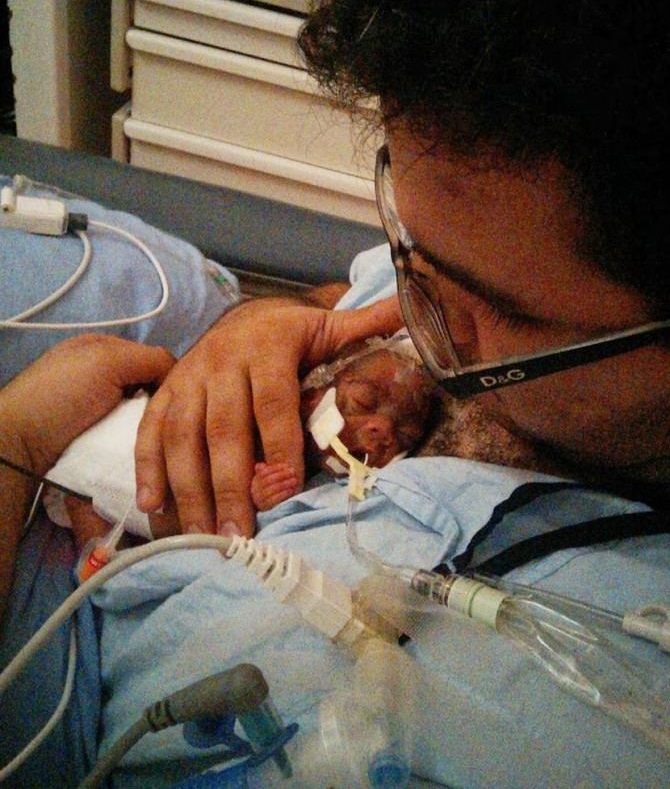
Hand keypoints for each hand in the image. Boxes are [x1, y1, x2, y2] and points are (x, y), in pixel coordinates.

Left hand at [0, 334, 174, 476]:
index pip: (153, 360)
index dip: (170, 375)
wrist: (22, 444)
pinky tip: (151, 453)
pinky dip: (140, 447)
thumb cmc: (61, 393)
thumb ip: (151, 358)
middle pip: (150, 391)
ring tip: (165, 440)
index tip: (184, 394)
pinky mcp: (99, 444)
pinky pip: (131, 442)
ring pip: (144, 419)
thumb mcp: (107, 360)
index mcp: (103, 351)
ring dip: (153, 429)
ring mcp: (100, 414)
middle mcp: (103, 379)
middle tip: (172, 421)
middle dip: (161, 405)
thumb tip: (183, 374)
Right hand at [134, 295, 402, 537]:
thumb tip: (412, 310)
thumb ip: (367, 324)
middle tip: (239, 535)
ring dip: (189, 488)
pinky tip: (153, 507)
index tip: (288, 487)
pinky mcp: (166, 392)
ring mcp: (189, 378)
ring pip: (182, 436)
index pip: (273, 400)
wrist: (243, 316)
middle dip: (230, 484)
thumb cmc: (293, 334)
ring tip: (202, 535)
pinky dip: (148, 468)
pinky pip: (150, 430)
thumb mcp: (329, 326)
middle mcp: (222, 361)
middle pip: (223, 428)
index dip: (280, 443)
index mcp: (268, 346)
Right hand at [250, 462, 299, 511]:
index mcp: (255, 481)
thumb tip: (270, 459)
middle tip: (293, 471)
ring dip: (285, 483)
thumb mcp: (271, 480)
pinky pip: (274, 500)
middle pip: (269, 480)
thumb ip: (271, 469)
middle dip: (282, 474)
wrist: (273, 511)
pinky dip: (284, 494)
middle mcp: (255, 490)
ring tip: (295, 480)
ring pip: (272, 489)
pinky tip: (291, 490)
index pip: (264, 472)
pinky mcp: (266, 508)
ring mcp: (259, 500)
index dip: (275, 468)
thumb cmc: (273, 492)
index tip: (286, 465)